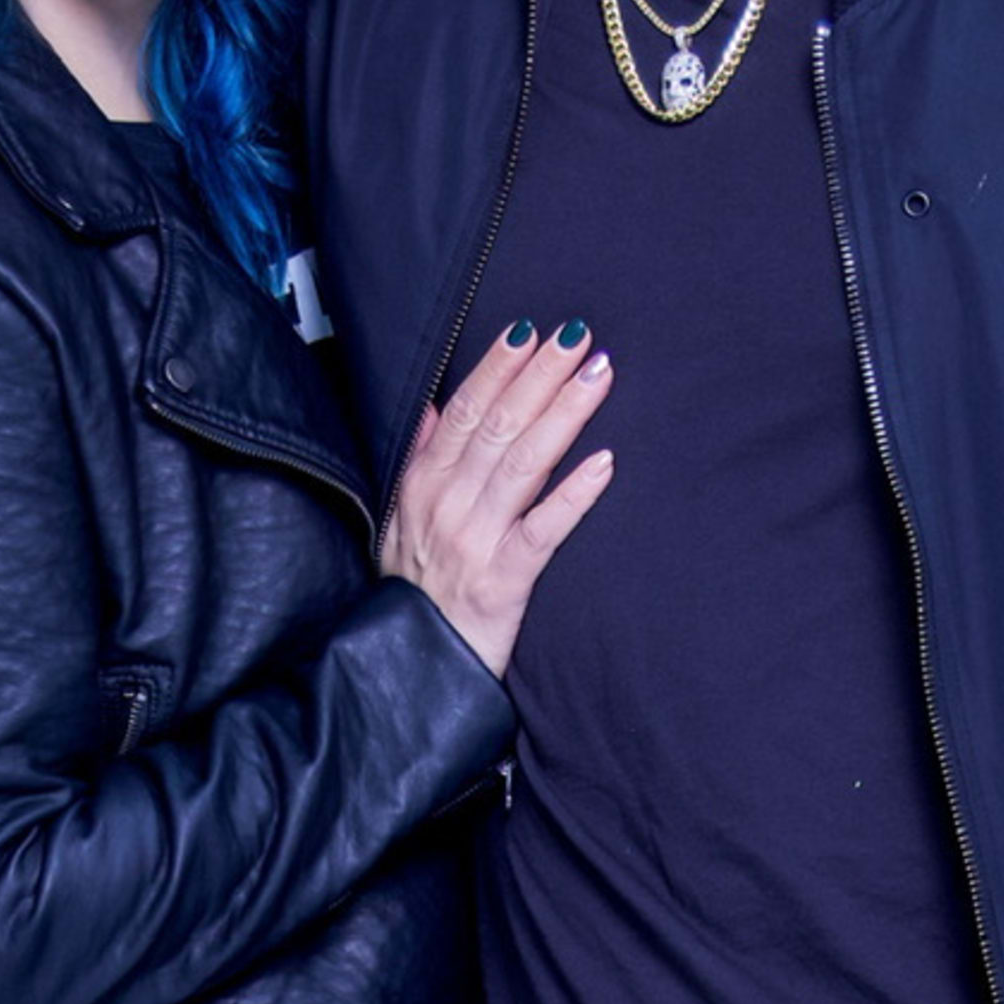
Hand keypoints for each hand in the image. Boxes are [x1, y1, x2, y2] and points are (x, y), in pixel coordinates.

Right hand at [379, 322, 614, 675]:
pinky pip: (544, 530)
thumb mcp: (397, 522)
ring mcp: (474, 542)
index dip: (499, 367)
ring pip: (524, 463)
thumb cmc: (410, 596)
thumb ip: (417, 460)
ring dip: (564, 414)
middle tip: (580, 337)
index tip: (532, 330)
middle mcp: (445, 504)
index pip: (463, 410)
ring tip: (598, 376)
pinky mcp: (503, 583)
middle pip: (498, 424)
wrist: (410, 672)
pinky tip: (606, 464)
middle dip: (541, 375)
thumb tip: (430, 406)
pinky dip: (574, 495)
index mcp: (421, 484)